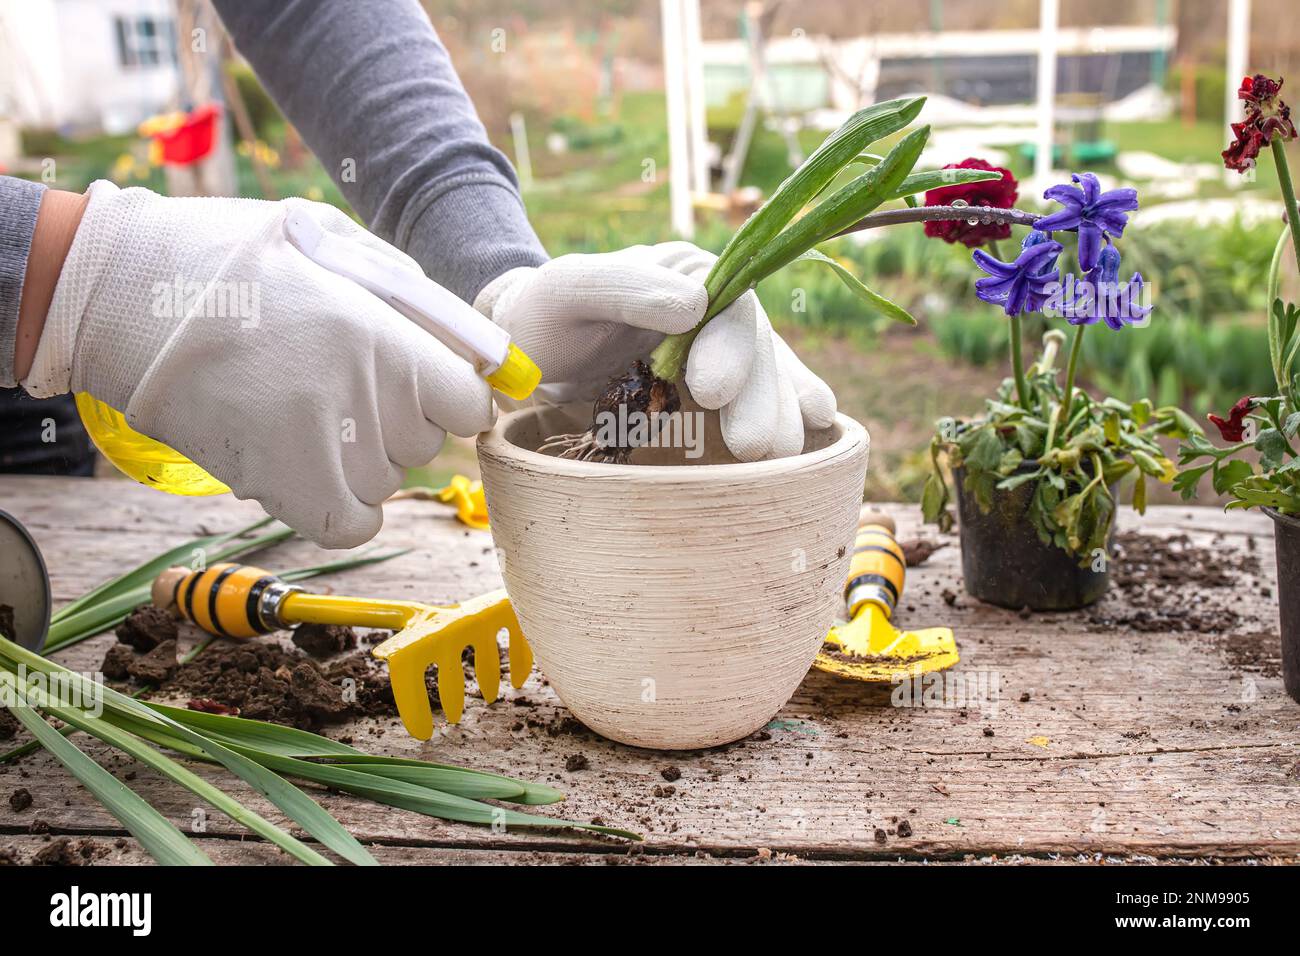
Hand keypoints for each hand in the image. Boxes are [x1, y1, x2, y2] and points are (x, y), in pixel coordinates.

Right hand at [23, 181, 493, 547]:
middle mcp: (359, 391)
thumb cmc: (236, 260)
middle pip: (426, 442)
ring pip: (387, 481)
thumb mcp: (334, 245)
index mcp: (380, 332)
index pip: (471, 404)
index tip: (426, 387)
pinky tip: (315, 470)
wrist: (121, 294)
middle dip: (399, 419)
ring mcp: (317, 442)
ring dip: (362, 458)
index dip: (452, 397)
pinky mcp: (275, 482)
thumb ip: (417, 300)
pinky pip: (351, 524)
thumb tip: (486, 354)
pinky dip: (344, 507)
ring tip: (307, 412)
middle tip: (338, 383)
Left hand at [474, 241, 835, 460]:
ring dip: (778, 418)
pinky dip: (788, 414)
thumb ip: (625, 286)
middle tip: (755, 445)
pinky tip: (814, 431)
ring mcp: (721, 355)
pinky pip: (760, 401)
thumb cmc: (546, 313)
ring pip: (766, 381)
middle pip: (757, 351)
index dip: (731, 348)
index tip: (711, 390)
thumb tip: (695, 303)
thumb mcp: (571, 287)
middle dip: (761, 398)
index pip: (727, 307)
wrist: (531, 349)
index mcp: (690, 274)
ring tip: (777, 457)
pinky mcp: (715, 397)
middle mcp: (718, 313)